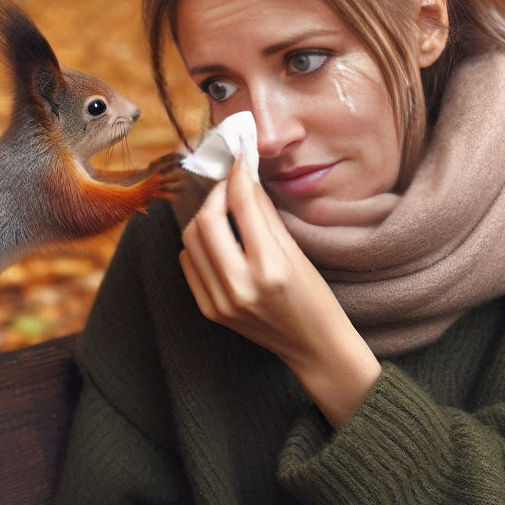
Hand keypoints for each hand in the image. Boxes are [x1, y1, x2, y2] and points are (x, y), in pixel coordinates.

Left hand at [178, 142, 353, 372]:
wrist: (312, 347)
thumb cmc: (315, 299)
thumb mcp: (298, 253)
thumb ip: (266, 216)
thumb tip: (245, 177)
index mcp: (270, 268)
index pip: (243, 205)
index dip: (239, 173)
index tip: (240, 157)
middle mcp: (240, 286)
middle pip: (206, 220)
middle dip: (217, 193)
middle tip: (231, 185)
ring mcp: (220, 302)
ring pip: (191, 240)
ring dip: (204, 217)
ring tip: (225, 210)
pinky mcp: (209, 311)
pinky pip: (189, 263)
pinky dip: (198, 244)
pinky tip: (218, 241)